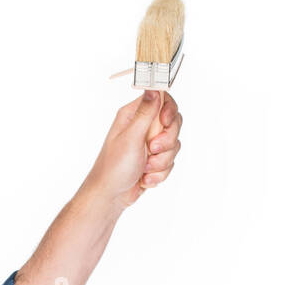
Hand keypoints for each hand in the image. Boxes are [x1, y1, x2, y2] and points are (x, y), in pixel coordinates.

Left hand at [82, 90, 182, 209]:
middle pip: (173, 123)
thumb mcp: (131, 137)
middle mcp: (143, 127)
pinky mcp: (154, 160)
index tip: (165, 122)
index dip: (168, 110)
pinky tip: (144, 178)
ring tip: (145, 169)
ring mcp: (150, 145)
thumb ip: (146, 113)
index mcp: (134, 116)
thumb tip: (153, 87)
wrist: (111, 196)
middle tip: (152, 150)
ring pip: (174, 145)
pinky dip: (159, 173)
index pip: (162, 100)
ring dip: (162, 161)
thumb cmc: (114, 167)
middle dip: (167, 141)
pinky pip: (170, 162)